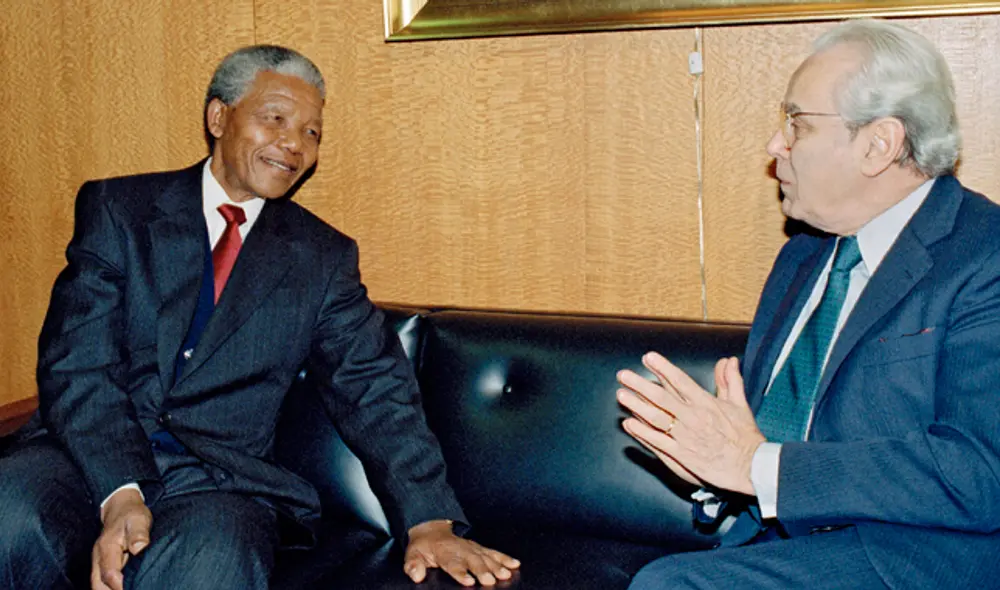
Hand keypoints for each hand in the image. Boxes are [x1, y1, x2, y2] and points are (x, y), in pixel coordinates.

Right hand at [91, 488, 151, 589]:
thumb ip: (138, 534)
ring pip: (98, 584)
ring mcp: (99, 561)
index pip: (109, 573)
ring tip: (129, 589)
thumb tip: (139, 548)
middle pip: (98, 584)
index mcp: (107, 547)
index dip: (119, 586)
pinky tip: (124, 586)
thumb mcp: (139, 520)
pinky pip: (102, 580)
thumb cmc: (132, 514)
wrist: (121, 508)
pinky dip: (110, 587)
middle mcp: (99, 557)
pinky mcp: (102, 564)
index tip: (133, 589)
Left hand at [404, 520, 519, 585]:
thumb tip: (416, 575)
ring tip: (505, 575)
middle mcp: (461, 549)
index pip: (453, 563)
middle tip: (490, 580)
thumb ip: (413, 565)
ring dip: (497, 565)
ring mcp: (472, 547)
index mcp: (444, 552)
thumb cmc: (424, 545)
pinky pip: (494, 552)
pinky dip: (505, 558)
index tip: (469, 581)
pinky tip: (514, 565)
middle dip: (482, 570)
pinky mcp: (479, 548)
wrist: (432, 529)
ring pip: (486, 556)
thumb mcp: (413, 554)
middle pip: (473, 560)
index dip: (461, 572)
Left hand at [616, 353, 764, 494]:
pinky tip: (628, 423)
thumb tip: (728, 360)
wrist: (751, 467)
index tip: (648, 358)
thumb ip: (730, 380)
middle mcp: (693, 417)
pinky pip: (658, 441)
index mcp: (706, 403)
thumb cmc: (745, 436)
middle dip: (640, 384)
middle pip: (661, 397)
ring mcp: (685, 437)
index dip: (662, 368)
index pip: (680, 381)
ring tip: (621, 395)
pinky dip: (642, 432)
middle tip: (623, 375)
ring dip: (636, 406)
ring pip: (656, 418)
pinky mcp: (682, 455)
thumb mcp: (739, 404)